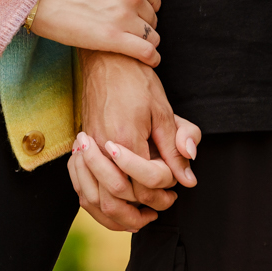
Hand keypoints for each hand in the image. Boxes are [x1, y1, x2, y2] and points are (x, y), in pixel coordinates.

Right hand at [29, 0, 161, 63]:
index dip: (143, 5)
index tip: (130, 11)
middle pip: (152, 16)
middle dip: (142, 22)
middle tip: (124, 25)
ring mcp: (124, 17)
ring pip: (152, 35)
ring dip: (145, 40)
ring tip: (131, 41)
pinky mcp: (113, 39)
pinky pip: (147, 52)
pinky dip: (151, 57)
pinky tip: (149, 59)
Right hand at [69, 52, 200, 230]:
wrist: (107, 59)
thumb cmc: (137, 81)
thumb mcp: (163, 113)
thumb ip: (175, 148)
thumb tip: (188, 179)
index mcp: (126, 139)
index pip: (144, 185)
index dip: (162, 193)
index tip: (175, 191)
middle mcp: (102, 148)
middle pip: (119, 198)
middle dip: (143, 208)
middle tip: (165, 202)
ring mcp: (89, 148)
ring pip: (99, 197)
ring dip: (120, 210)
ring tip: (143, 211)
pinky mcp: (84, 146)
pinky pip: (85, 185)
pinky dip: (102, 198)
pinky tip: (120, 197)